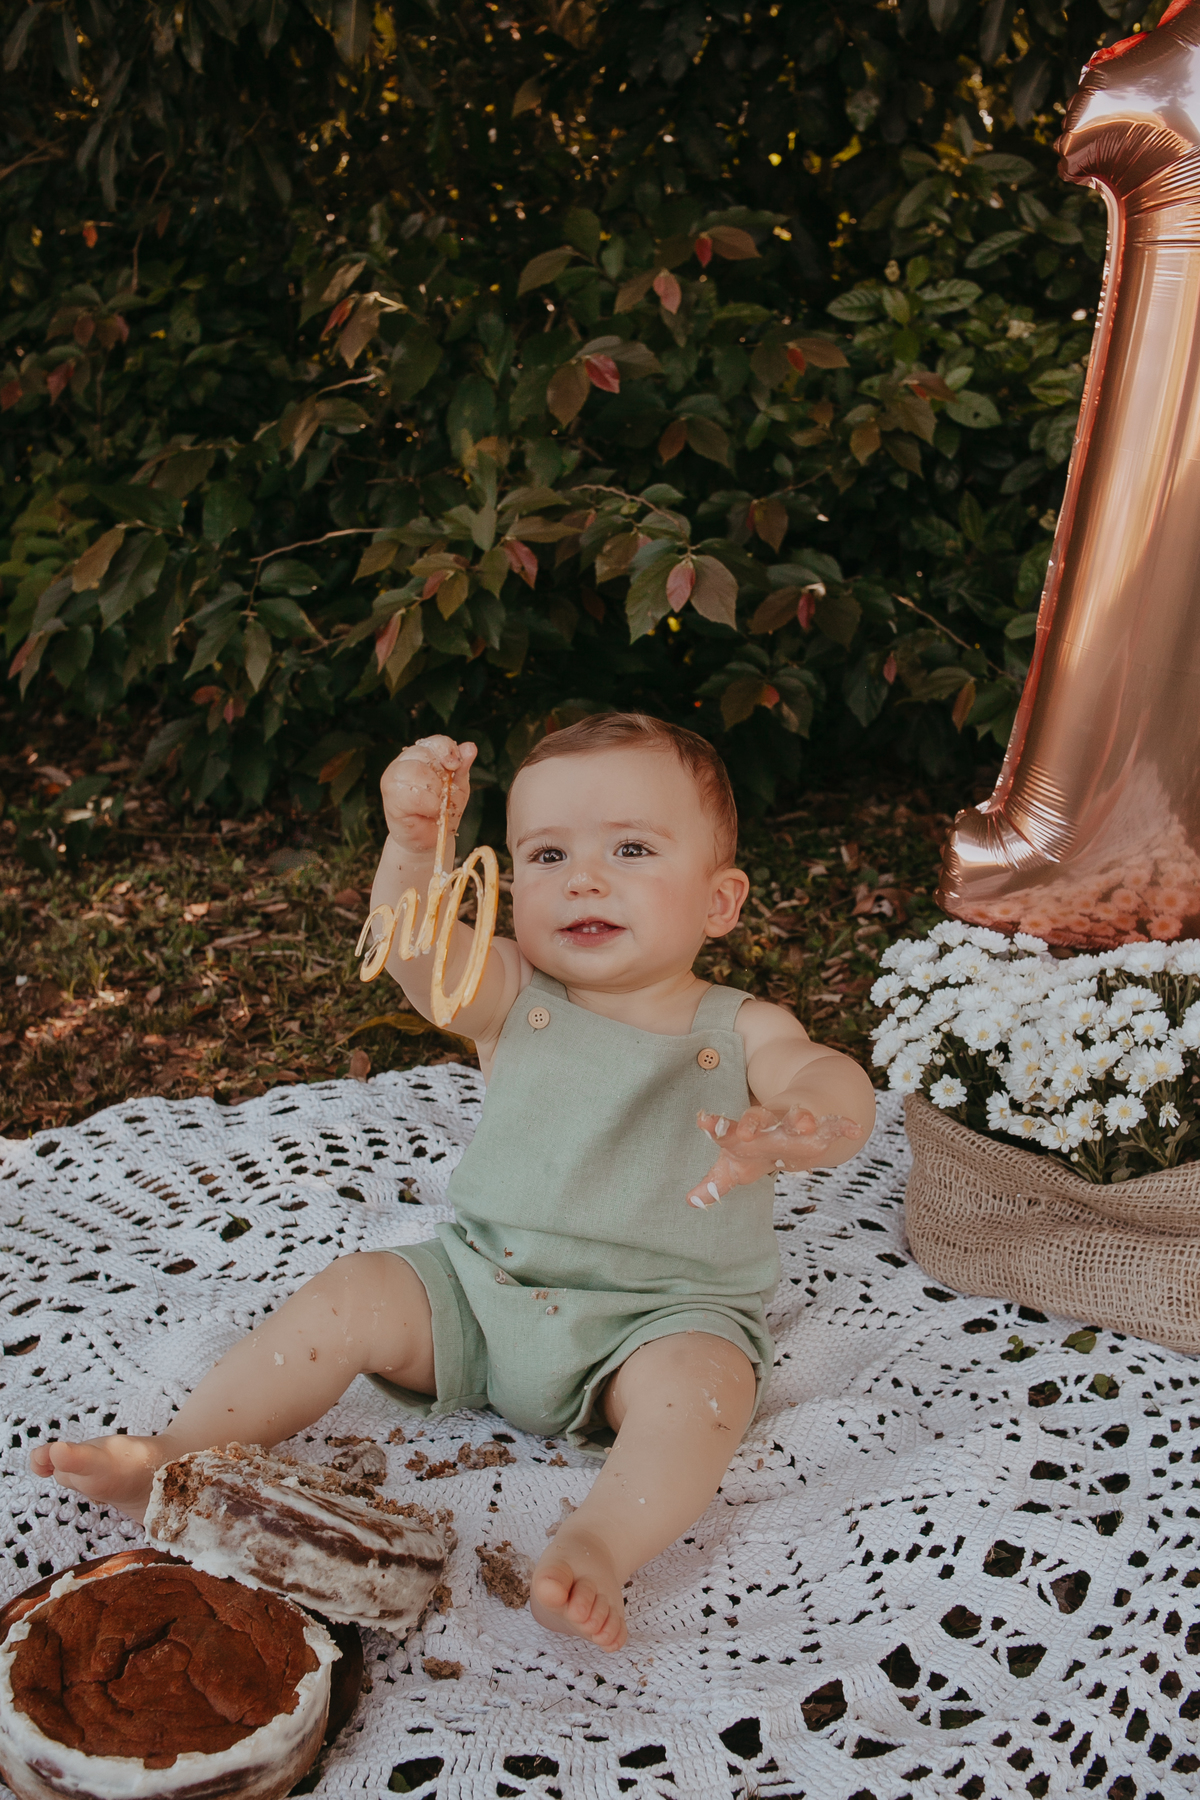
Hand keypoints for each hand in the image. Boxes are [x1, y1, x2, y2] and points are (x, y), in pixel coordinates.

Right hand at [380, 736, 475, 857]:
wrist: (430, 839)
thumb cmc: (442, 811)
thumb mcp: (457, 788)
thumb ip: (462, 768)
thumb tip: (470, 747)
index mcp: (423, 755)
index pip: (436, 742)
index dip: (448, 751)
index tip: (455, 767)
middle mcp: (405, 762)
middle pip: (424, 754)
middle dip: (441, 777)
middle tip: (444, 795)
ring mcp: (393, 776)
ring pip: (414, 770)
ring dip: (433, 791)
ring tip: (436, 805)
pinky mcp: (389, 795)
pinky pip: (411, 793)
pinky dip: (427, 804)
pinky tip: (428, 811)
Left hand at [686, 1104, 860, 1207]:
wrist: (800, 1113)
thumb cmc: (763, 1145)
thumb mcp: (740, 1164)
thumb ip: (717, 1182)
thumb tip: (690, 1201)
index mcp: (748, 1133)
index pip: (728, 1130)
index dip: (716, 1126)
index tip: (703, 1121)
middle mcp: (771, 1124)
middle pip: (760, 1119)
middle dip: (753, 1124)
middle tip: (743, 1131)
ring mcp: (796, 1121)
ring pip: (798, 1118)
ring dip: (800, 1120)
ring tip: (804, 1123)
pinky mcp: (822, 1124)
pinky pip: (834, 1125)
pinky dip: (844, 1126)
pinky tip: (854, 1129)